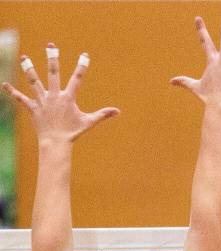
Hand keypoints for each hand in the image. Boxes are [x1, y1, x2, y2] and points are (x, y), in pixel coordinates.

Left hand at [2, 44, 118, 144]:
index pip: (77, 79)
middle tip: (51, 45)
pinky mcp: (33, 108)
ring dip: (29, 69)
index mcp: (68, 98)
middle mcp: (54, 96)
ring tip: (24, 57)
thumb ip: (102, 114)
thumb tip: (118, 111)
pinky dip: (12, 92)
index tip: (85, 55)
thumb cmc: (73, 132)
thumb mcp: (89, 122)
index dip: (82, 66)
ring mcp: (42, 101)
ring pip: (34, 81)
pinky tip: (4, 85)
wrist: (56, 143)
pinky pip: (21, 99)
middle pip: (53, 73)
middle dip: (52, 58)